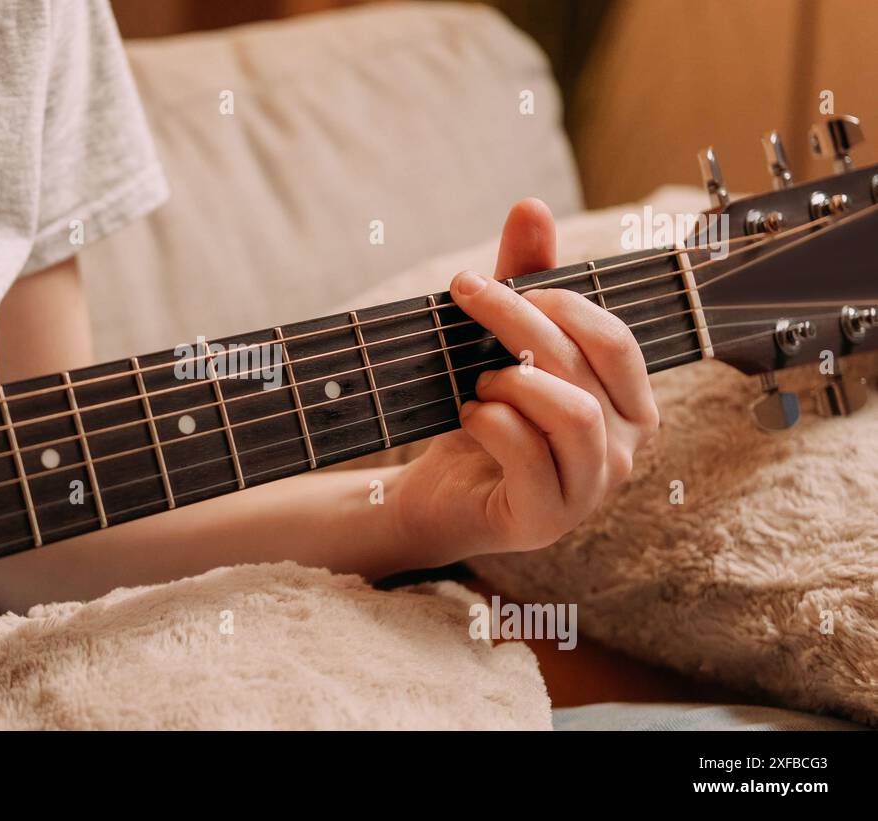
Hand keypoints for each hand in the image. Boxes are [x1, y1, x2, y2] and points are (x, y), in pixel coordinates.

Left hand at [391, 199, 659, 561]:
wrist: (439, 495)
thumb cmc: (485, 416)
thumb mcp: (501, 344)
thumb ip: (522, 279)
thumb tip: (531, 205)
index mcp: (629, 403)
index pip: (615, 338)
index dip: (557, 300)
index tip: (492, 283)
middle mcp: (624, 448)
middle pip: (583, 365)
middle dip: (516, 320)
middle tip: (465, 296)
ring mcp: (590, 489)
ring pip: (570, 412)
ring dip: (511, 382)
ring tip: (478, 383)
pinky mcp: (545, 518)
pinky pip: (528, 454)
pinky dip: (490, 422)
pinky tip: (469, 417)